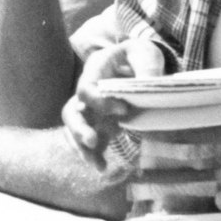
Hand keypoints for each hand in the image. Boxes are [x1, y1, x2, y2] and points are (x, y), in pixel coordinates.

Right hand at [61, 37, 169, 166]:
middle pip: (71, 111)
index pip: (86, 88)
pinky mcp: (99, 123)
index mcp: (94, 70)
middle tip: (93, 141)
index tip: (125, 110)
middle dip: (79, 129)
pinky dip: (94, 155)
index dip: (101, 101)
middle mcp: (87, 92)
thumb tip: (149, 84)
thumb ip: (146, 67)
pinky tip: (102, 167)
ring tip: (96, 163)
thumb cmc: (140, 56)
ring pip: (75, 129)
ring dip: (82, 147)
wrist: (140, 64)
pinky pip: (89, 141)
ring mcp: (91, 109)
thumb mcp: (146, 53)